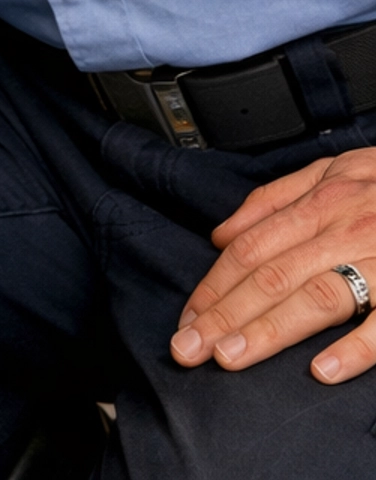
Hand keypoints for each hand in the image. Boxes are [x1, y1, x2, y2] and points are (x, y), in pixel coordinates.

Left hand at [171, 147, 375, 382]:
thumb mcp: (332, 170)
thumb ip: (274, 199)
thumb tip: (220, 232)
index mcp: (322, 202)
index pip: (251, 248)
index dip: (214, 284)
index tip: (187, 318)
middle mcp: (346, 229)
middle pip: (272, 276)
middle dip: (223, 314)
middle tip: (188, 349)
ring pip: (316, 298)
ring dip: (269, 331)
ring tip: (231, 357)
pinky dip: (355, 349)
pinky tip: (323, 370)